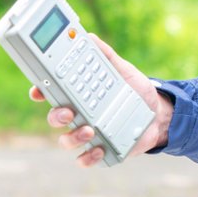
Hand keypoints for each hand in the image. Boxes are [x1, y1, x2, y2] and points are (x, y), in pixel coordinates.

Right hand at [31, 34, 171, 166]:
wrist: (159, 114)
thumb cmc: (136, 91)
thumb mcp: (122, 70)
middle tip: (68, 112)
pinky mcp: (100, 150)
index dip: (40, 92)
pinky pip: (85, 159)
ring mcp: (87, 134)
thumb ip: (105, 55)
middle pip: (54, 118)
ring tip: (89, 130)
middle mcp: (78, 116)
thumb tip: (89, 37)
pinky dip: (88, 157)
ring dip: (72, 137)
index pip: (52, 94)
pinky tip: (98, 148)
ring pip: (66, 140)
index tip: (38, 91)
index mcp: (78, 95)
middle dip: (55, 116)